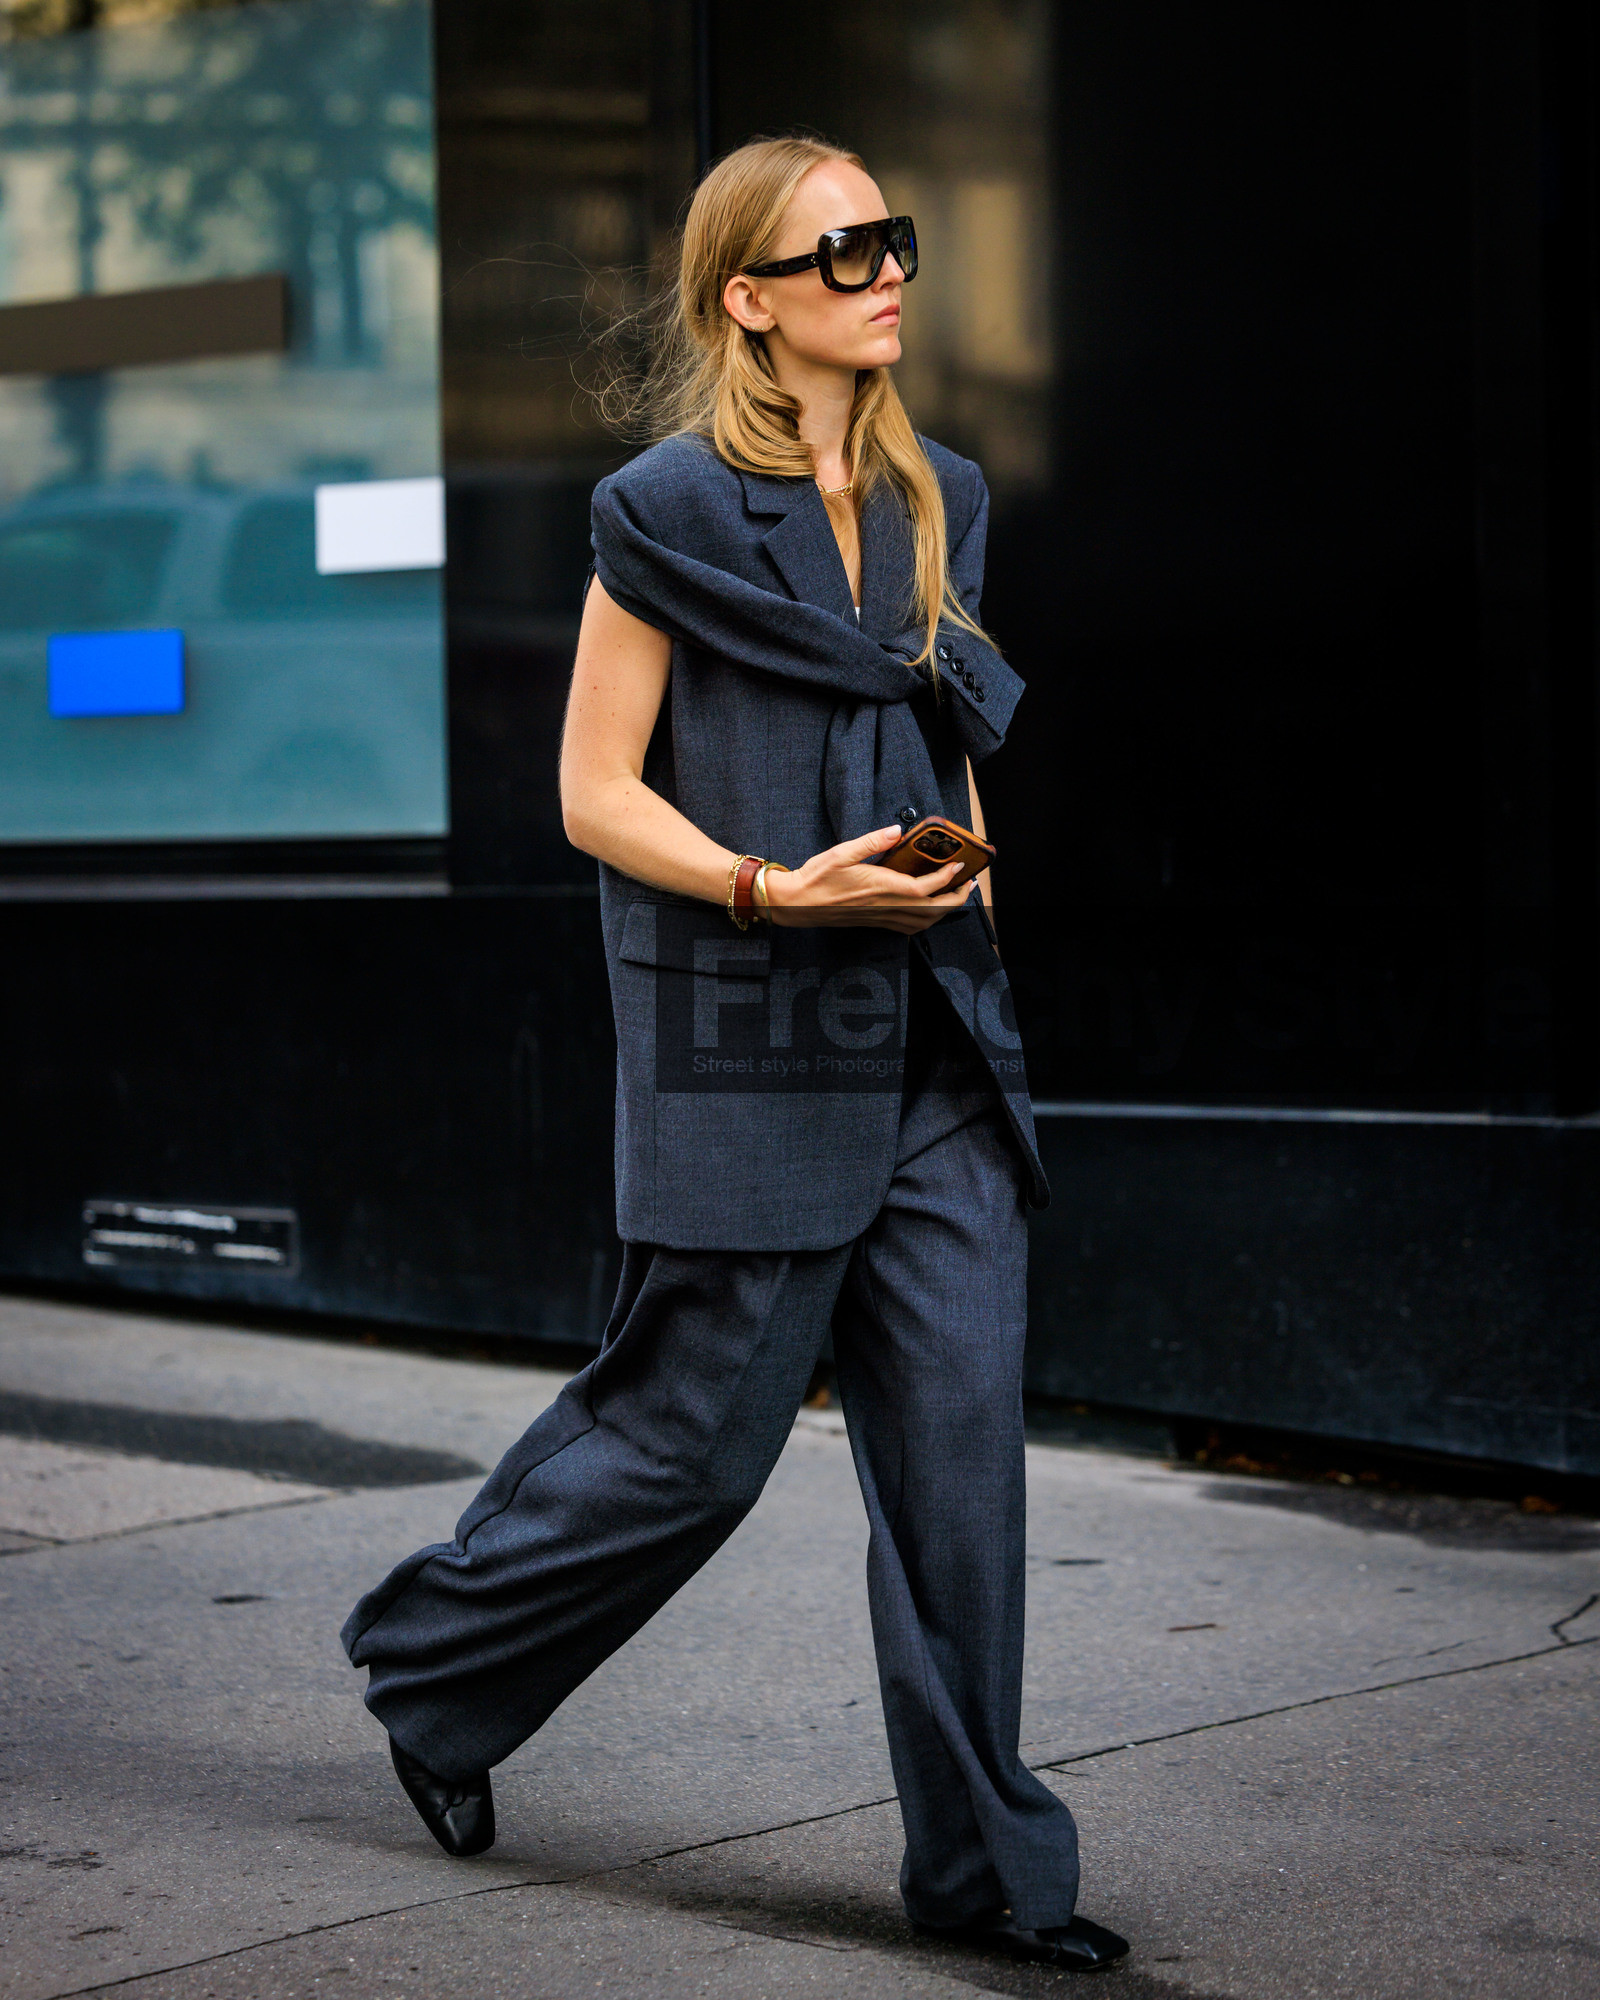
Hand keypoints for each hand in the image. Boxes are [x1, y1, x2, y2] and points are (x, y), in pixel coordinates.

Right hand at [764, 826, 974, 934]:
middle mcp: (885, 906)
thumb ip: (872, 841)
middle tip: (968, 882)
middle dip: (955, 898)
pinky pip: (909, 927)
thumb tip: (896, 830)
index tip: (959, 866)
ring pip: (924, 922)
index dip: (947, 878)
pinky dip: (926, 920)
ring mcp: (881, 916)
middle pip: (932, 910)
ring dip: (944, 910)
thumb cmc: (817, 877)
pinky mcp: (876, 921)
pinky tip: (928, 910)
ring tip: (955, 894)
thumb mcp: (842, 852)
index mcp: (881, 887)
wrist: (797, 903)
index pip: (924, 888)